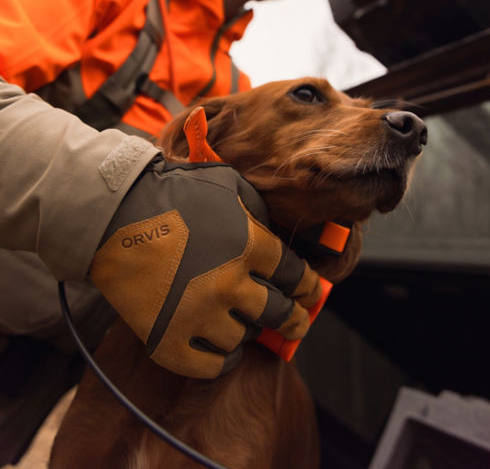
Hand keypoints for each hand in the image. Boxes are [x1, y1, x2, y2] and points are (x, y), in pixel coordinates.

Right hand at [90, 156, 320, 377]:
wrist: (115, 211)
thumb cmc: (173, 191)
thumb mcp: (227, 186)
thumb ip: (257, 211)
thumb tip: (274, 238)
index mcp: (249, 245)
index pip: (296, 276)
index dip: (309, 288)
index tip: (312, 294)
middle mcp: (229, 284)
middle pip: (278, 313)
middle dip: (293, 319)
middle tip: (296, 323)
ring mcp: (198, 315)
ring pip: (243, 339)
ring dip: (248, 331)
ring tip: (244, 324)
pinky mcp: (167, 339)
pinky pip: (209, 366)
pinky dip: (222, 360)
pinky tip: (223, 349)